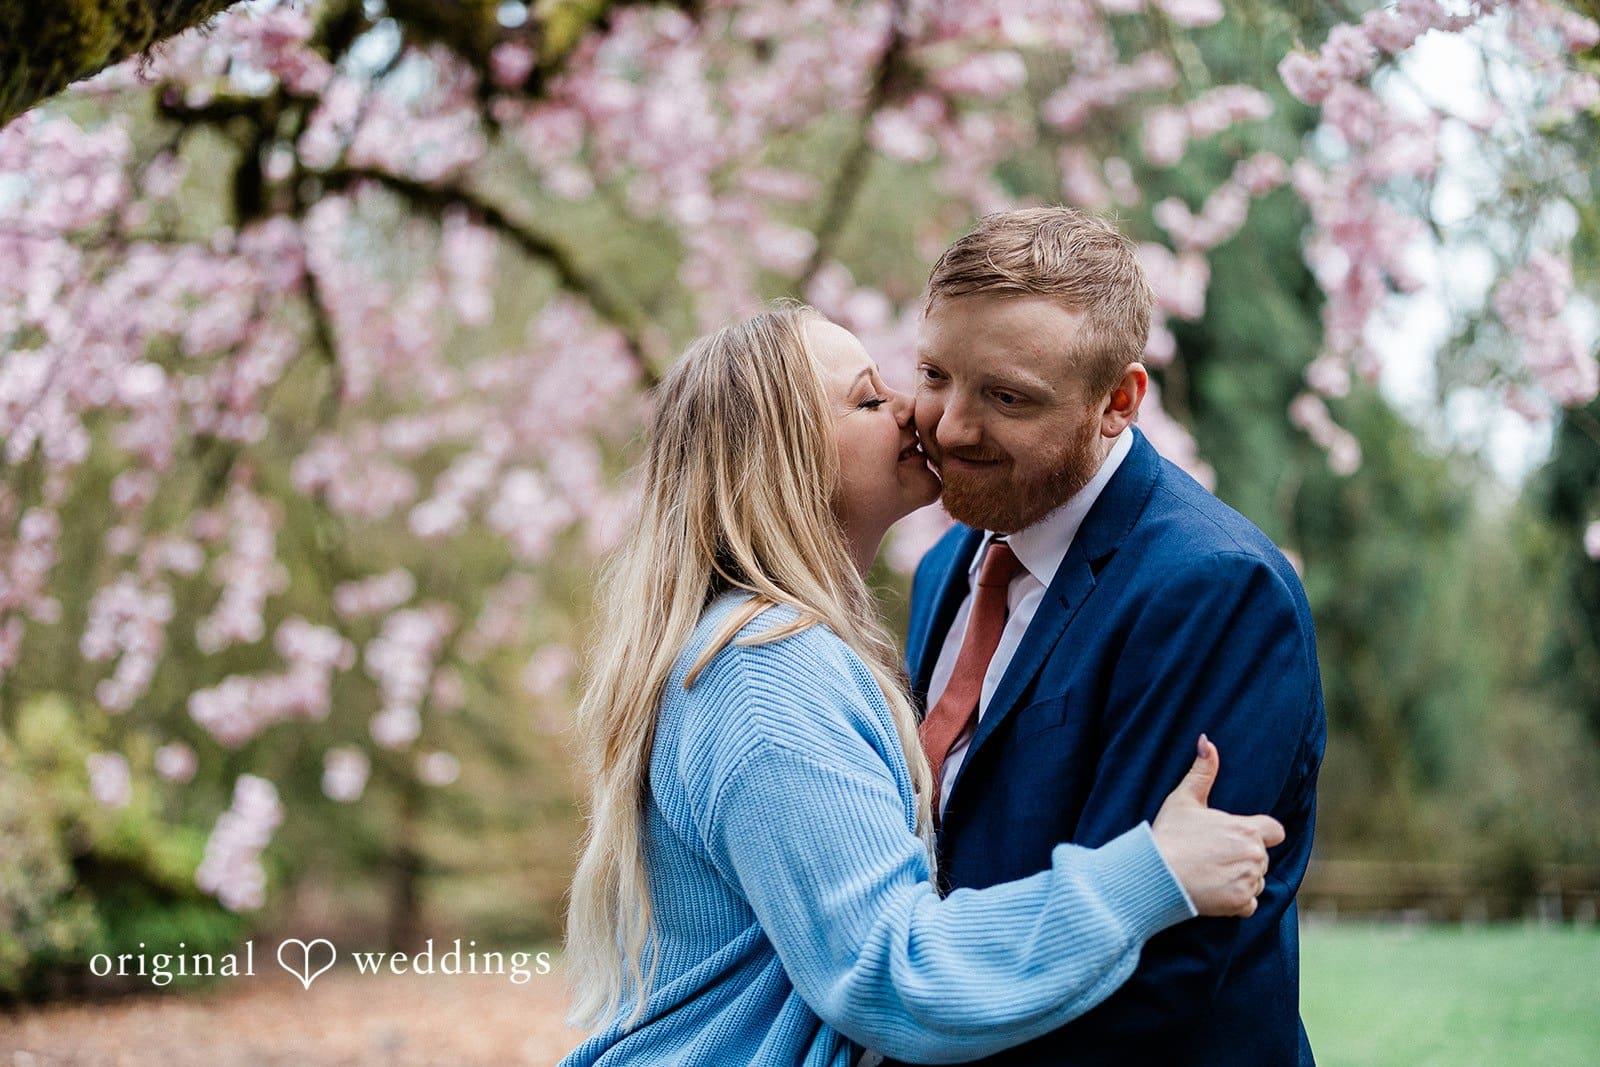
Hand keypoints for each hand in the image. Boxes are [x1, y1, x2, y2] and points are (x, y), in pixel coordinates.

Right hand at [1151, 735, 1285, 917]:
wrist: (1157, 874)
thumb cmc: (1170, 835)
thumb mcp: (1184, 799)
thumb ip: (1202, 771)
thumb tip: (1206, 740)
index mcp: (1247, 829)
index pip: (1275, 831)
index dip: (1260, 833)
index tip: (1239, 837)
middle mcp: (1254, 855)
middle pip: (1262, 857)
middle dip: (1244, 857)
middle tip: (1215, 857)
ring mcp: (1249, 881)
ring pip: (1256, 881)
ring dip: (1241, 879)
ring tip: (1212, 874)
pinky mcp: (1241, 904)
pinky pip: (1250, 904)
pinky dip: (1237, 902)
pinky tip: (1216, 892)